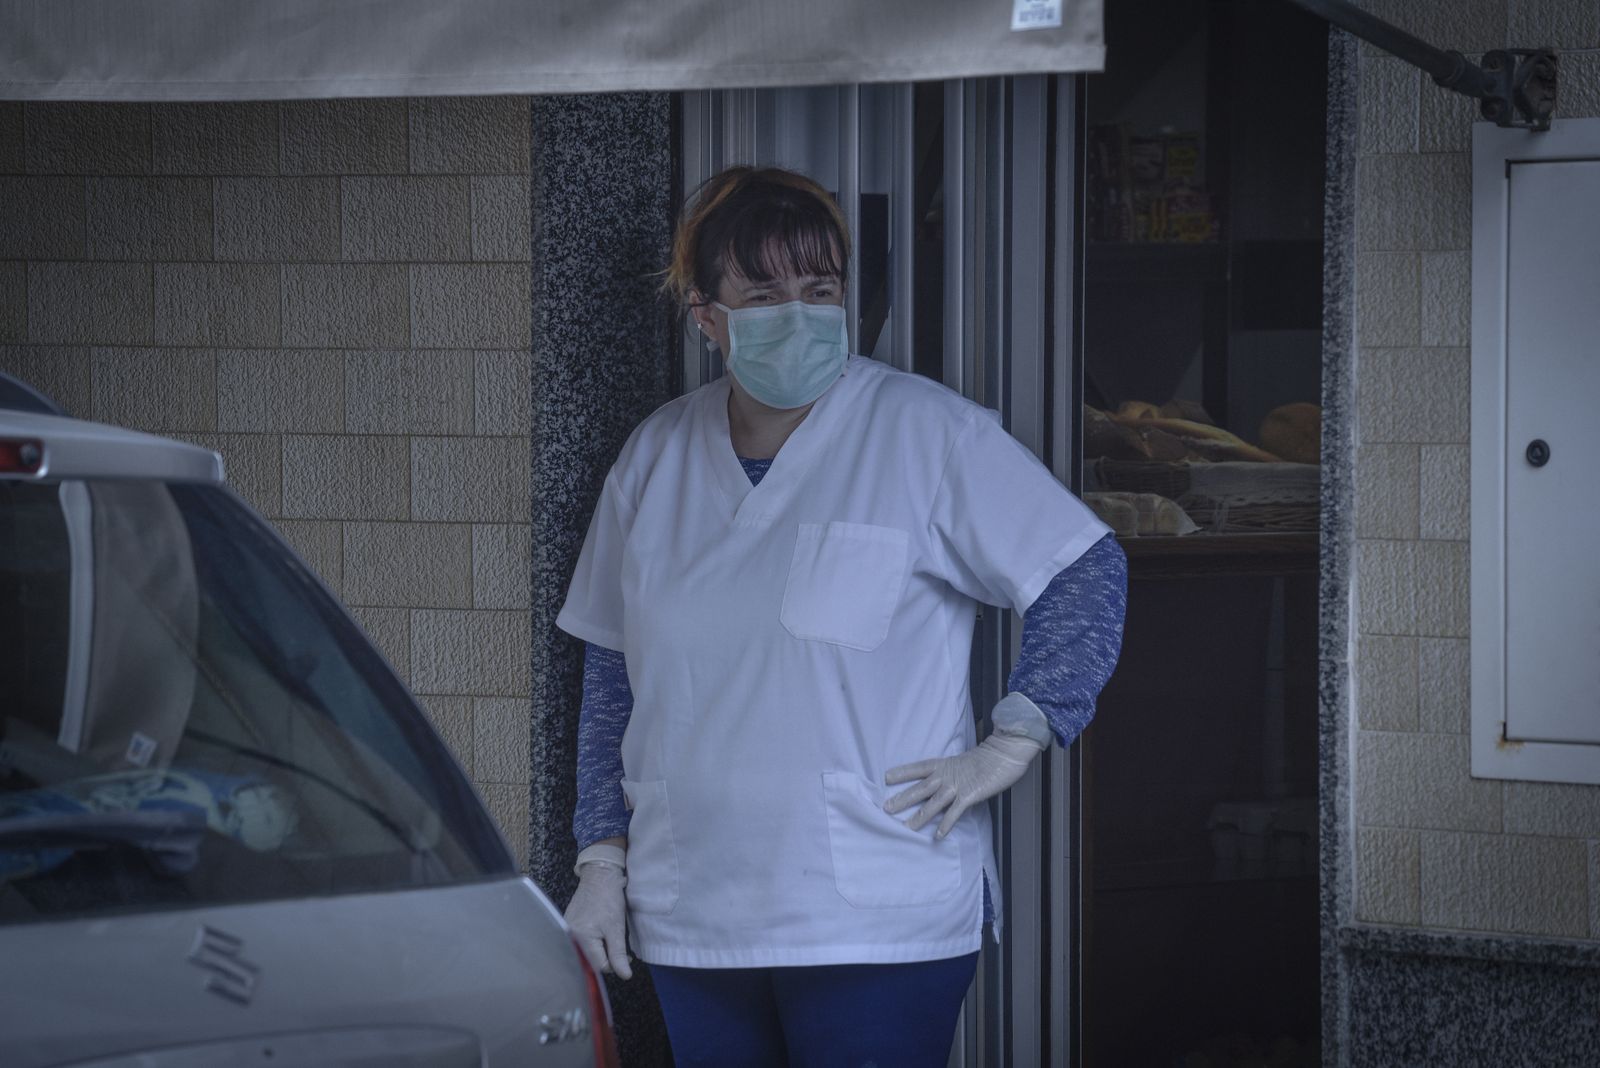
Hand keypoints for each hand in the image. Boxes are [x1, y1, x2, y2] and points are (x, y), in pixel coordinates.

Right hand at [564, 859, 632, 979]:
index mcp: (581, 939)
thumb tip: (625, 976)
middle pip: (589, 960)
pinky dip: (592, 942)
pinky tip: (600, 933)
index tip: (625, 957)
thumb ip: (618, 954)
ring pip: (585, 952)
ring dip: (599, 950)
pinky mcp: (568, 924)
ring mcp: (567, 930)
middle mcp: (570, 937)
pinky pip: (581, 942)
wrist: (599, 875)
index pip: (599, 966)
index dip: (614, 965)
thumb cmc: (609, 899)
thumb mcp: (617, 928)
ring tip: (610, 938)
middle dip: (606, 958)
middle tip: (618, 948)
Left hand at [883, 733, 1045, 839]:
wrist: (1004, 753)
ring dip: (919, 816)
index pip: (918, 768)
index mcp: (944, 764)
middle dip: (902, 798)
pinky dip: (946, 824)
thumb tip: (944, 786)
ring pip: (933, 802)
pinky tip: (938, 836)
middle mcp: (946, 775)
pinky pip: (955, 812)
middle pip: (920, 788)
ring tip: (906, 828)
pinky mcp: (970, 795)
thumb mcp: (963, 763)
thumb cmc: (987, 757)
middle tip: (886, 808)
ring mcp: (957, 785)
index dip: (902, 772)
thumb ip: (952, 774)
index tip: (886, 777)